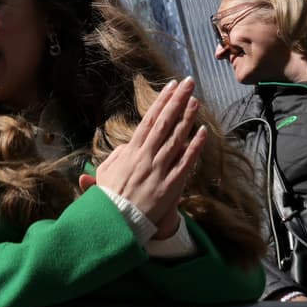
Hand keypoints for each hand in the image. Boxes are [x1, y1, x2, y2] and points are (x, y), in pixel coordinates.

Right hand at [82, 78, 203, 238]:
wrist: (115, 223)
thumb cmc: (108, 200)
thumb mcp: (103, 175)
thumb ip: (114, 158)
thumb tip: (124, 148)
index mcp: (130, 153)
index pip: (148, 122)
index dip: (160, 103)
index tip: (171, 87)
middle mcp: (146, 157)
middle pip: (164, 124)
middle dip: (177, 101)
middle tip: (188, 83)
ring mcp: (159, 170)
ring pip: (176, 139)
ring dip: (187, 118)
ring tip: (197, 100)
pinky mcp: (170, 185)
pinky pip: (185, 163)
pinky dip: (194, 147)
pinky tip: (203, 132)